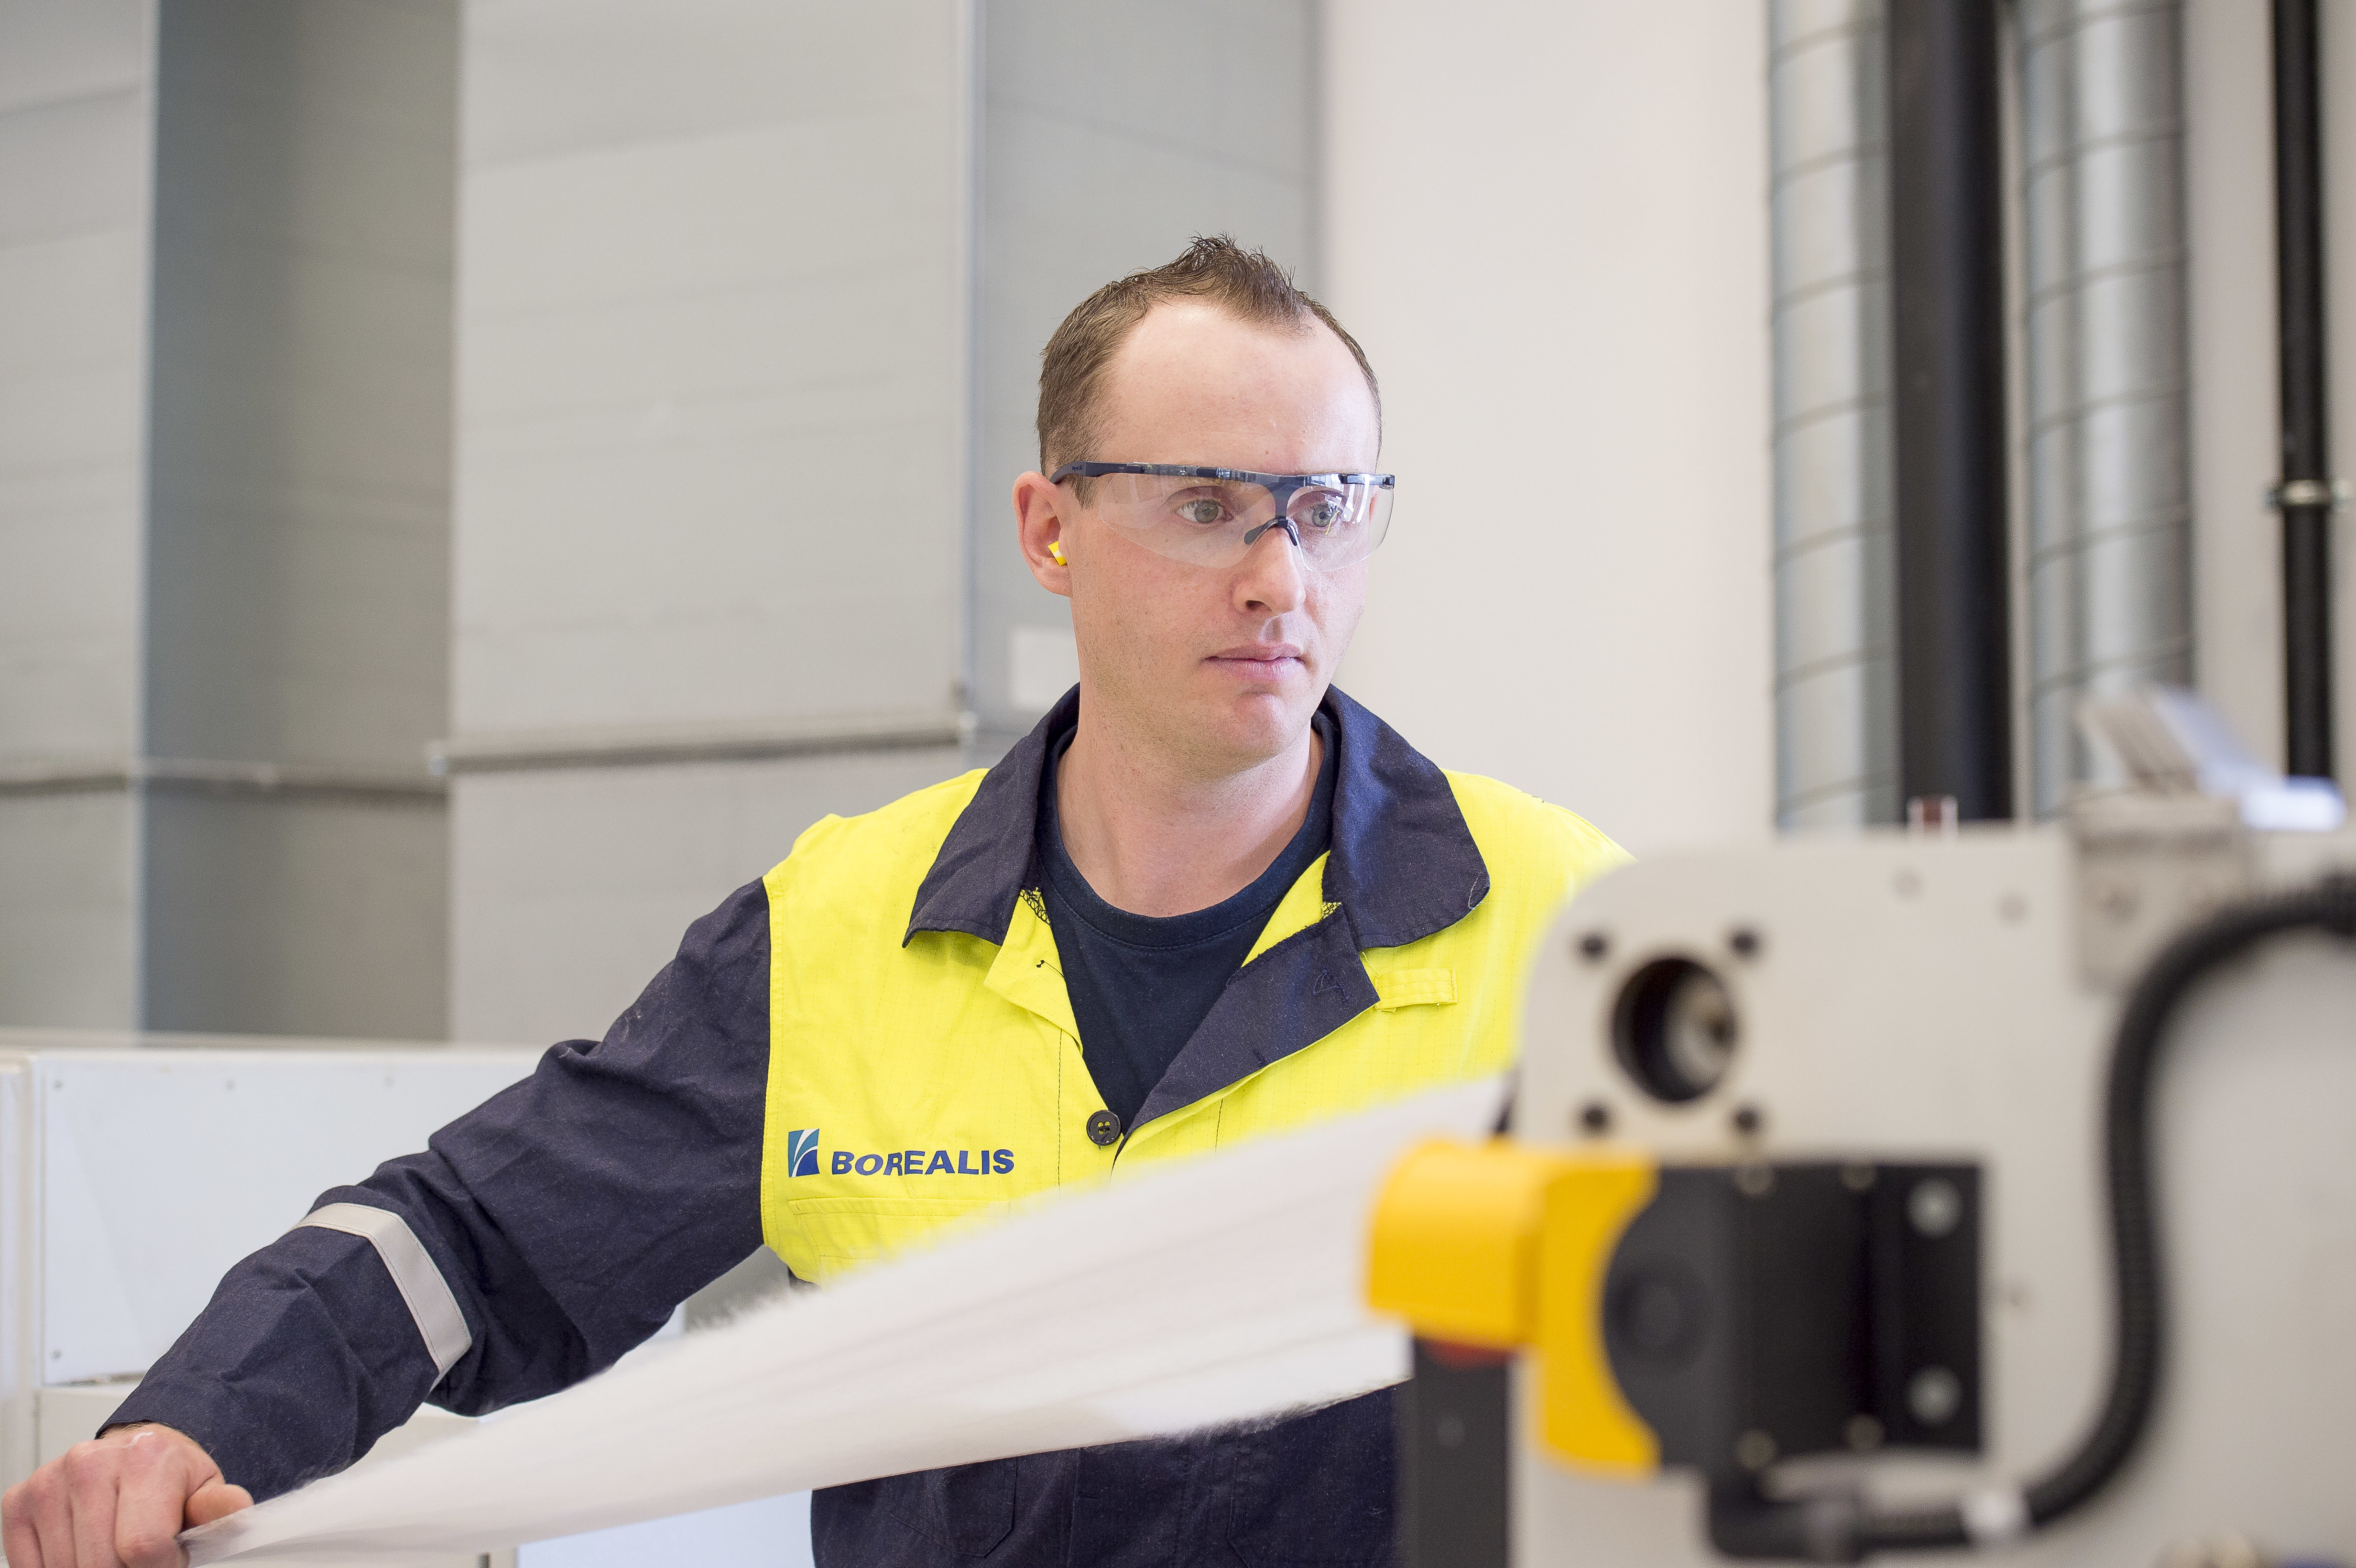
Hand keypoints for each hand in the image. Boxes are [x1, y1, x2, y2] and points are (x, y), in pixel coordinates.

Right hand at [2, 1424, 251, 1567]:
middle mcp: (90, 1462)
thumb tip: (235, 1508)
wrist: (135, 1453)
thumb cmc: (169, 1477)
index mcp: (145, 1456)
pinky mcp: (18, 1502)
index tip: (170, 1559)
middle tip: (143, 1556)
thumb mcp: (204, 1491)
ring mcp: (49, 1481)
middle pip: (101, 1563)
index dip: (161, 1567)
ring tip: (117, 1547)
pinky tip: (84, 1548)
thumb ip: (219, 1508)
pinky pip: (32, 1566)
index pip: (143, 1547)